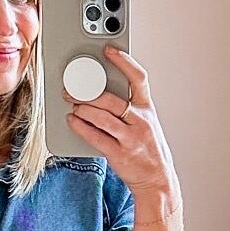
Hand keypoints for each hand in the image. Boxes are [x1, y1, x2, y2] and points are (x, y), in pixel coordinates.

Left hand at [63, 45, 178, 205]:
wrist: (157, 181)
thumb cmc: (148, 150)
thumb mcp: (146, 123)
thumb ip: (130, 107)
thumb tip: (102, 91)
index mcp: (148, 110)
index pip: (138, 78)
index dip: (124, 61)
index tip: (109, 50)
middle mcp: (141, 122)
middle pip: (112, 99)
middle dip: (88, 92)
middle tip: (72, 87)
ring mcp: (130, 139)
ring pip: (102, 117)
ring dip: (82, 108)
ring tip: (72, 104)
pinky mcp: (119, 154)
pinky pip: (96, 137)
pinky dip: (80, 127)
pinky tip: (72, 120)